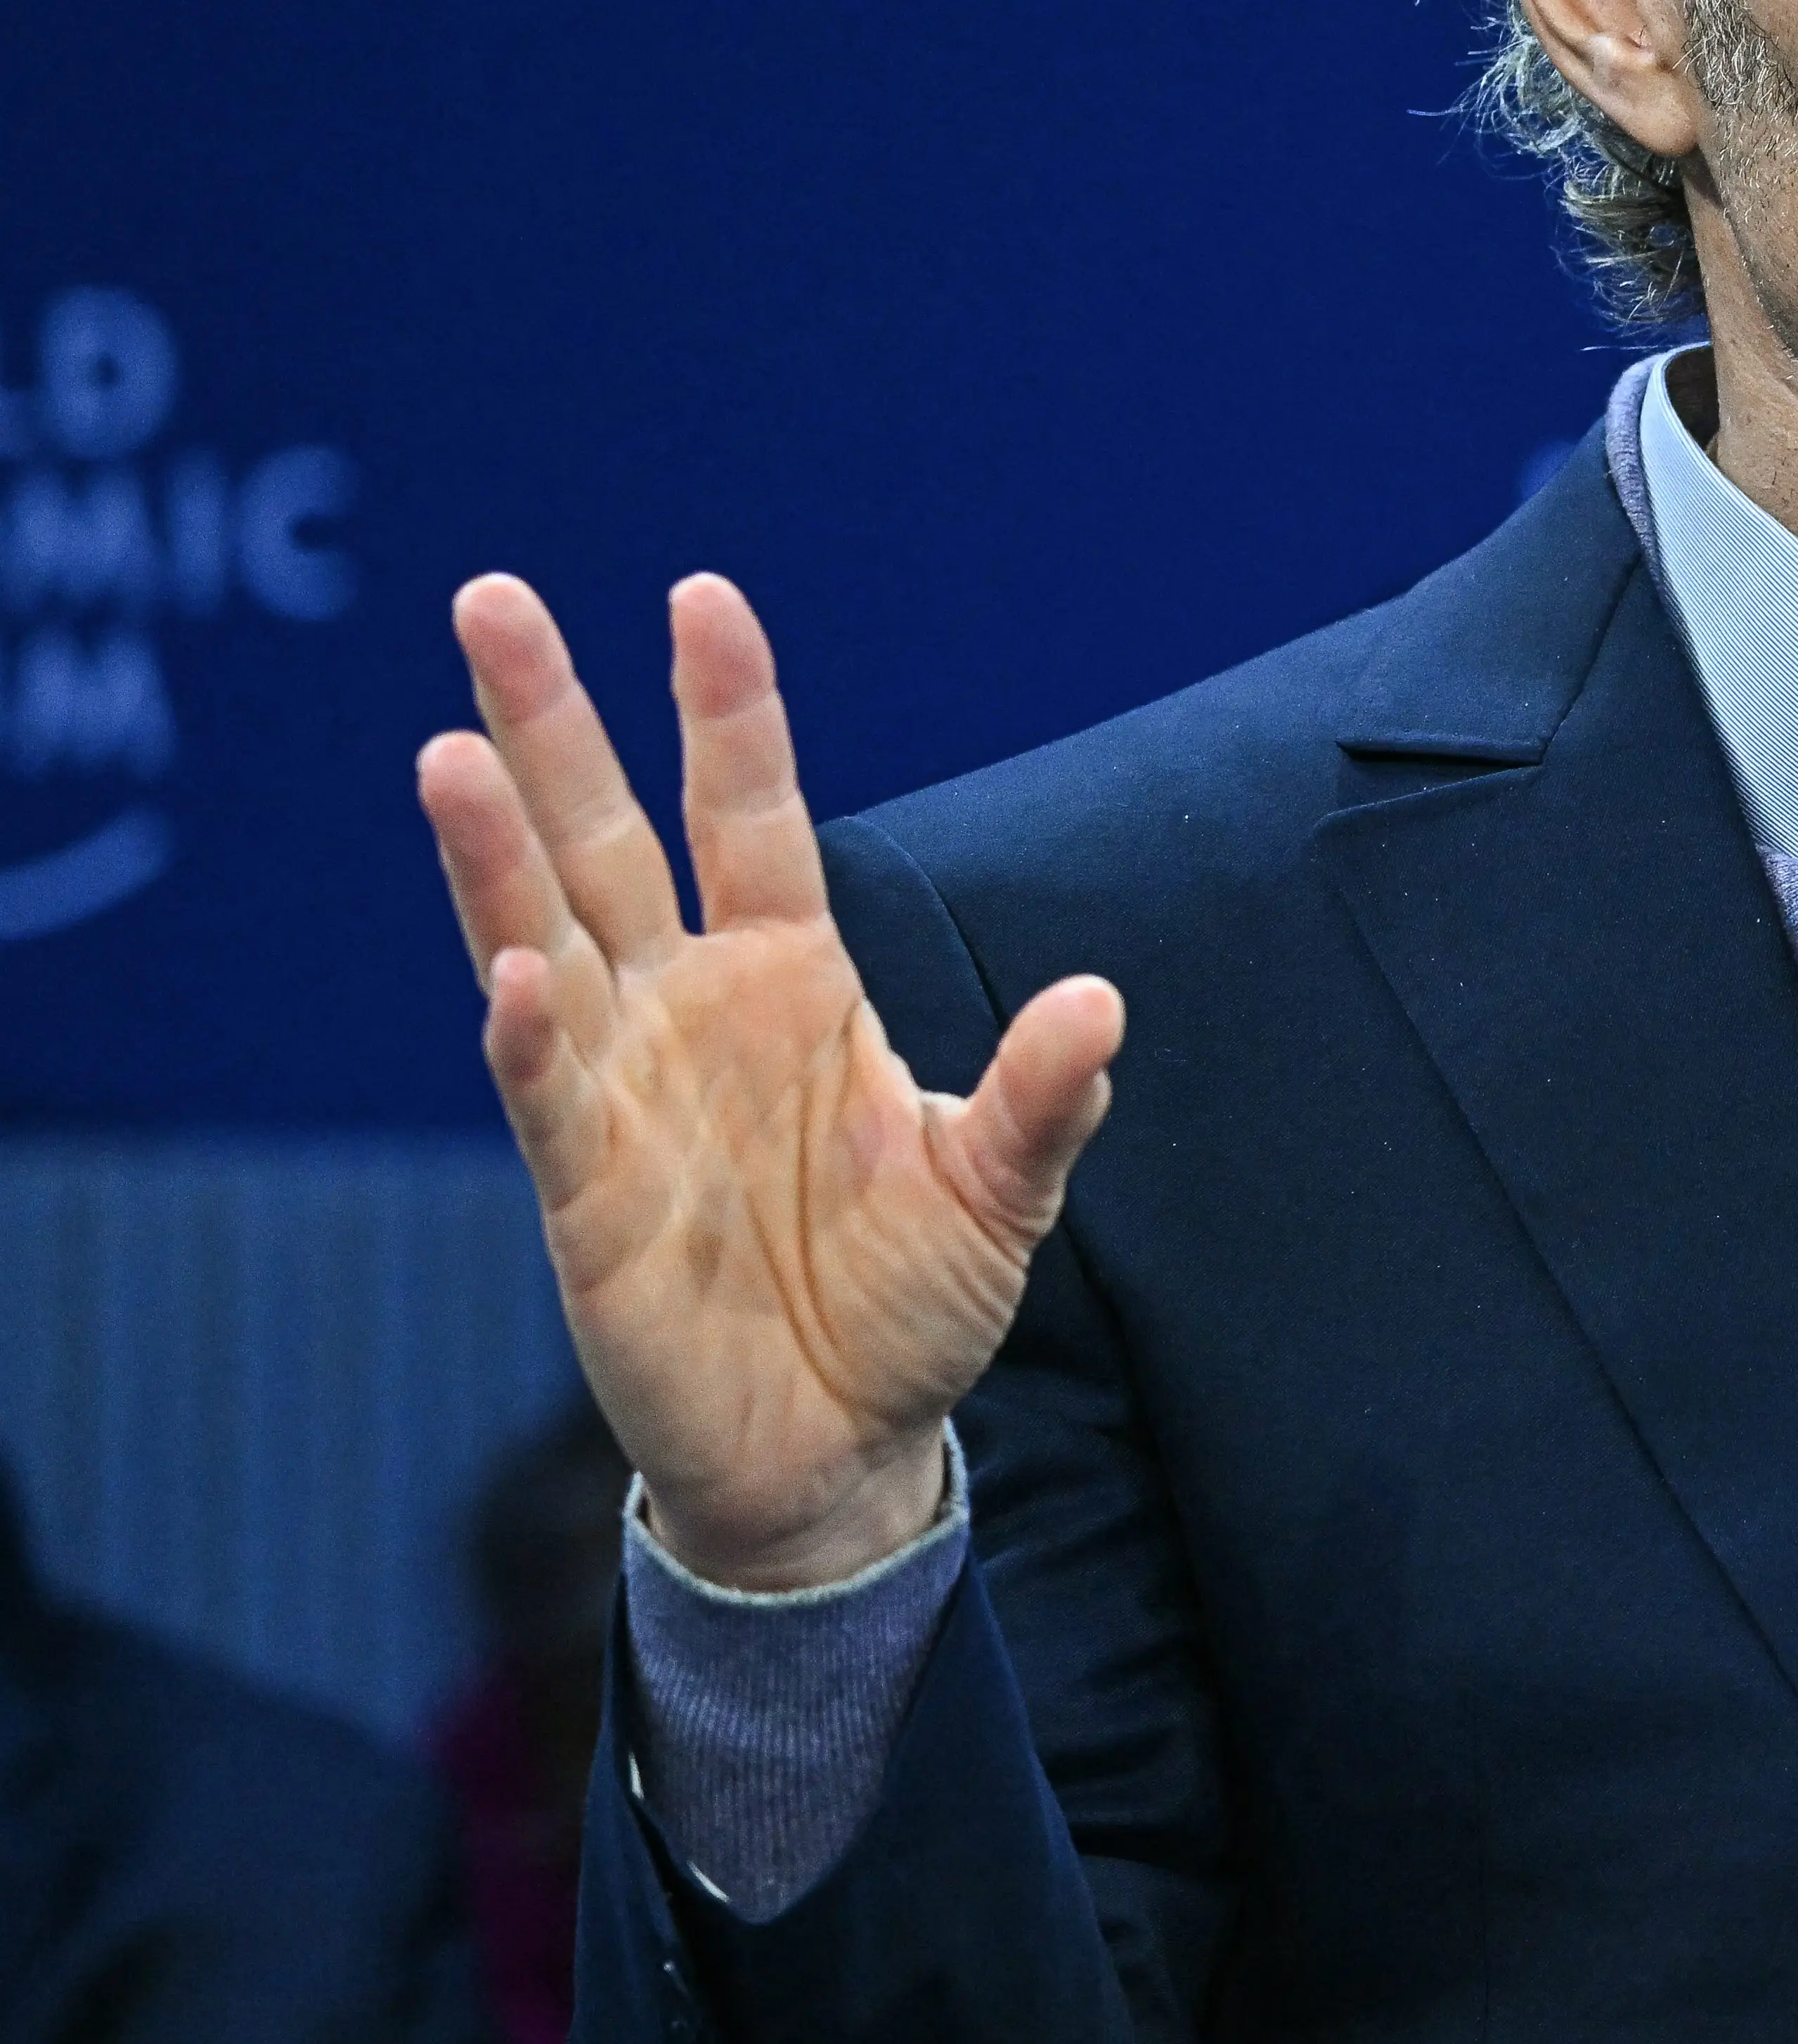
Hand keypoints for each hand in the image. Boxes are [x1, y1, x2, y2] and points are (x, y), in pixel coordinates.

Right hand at [418, 573, 1123, 1590]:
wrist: (842, 1448)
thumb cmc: (910, 1305)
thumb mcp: (1001, 1188)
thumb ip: (1044, 1096)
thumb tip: (1102, 1002)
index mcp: (791, 979)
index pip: (749, 813)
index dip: (725, 710)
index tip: (702, 595)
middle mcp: (689, 1011)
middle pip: (607, 837)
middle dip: (549, 723)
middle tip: (493, 597)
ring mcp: (625, 1093)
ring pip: (542, 939)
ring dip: (495, 854)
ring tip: (449, 751)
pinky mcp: (588, 1195)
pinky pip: (548, 1097)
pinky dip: (526, 1035)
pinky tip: (511, 971)